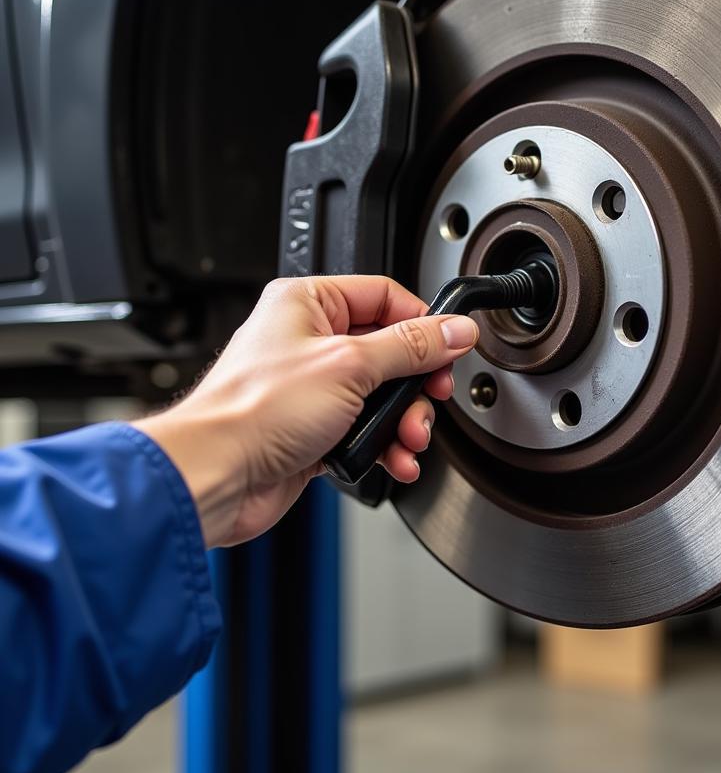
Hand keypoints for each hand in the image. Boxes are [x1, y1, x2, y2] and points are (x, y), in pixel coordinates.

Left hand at [134, 275, 478, 547]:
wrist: (215, 477)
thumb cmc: (252, 412)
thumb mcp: (349, 366)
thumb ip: (410, 347)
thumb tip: (453, 330)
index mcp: (307, 303)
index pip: (384, 295)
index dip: (422, 321)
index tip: (449, 347)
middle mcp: (308, 341)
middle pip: (390, 350)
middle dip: (415, 384)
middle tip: (430, 399)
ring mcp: (311, 388)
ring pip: (382, 395)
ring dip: (404, 420)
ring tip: (409, 438)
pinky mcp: (314, 430)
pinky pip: (365, 430)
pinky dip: (385, 445)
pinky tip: (395, 458)